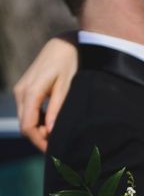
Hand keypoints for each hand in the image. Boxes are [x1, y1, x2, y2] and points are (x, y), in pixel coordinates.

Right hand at [14, 34, 78, 151]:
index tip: (54, 151)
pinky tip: (53, 124)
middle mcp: (21, 91)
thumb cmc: (70, 63)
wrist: (64, 44)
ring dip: (39, 130)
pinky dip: (38, 121)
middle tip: (60, 146)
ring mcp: (21, 89)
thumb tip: (52, 131)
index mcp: (30, 92)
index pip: (28, 126)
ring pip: (25, 119)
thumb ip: (58, 108)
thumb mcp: (67, 86)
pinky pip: (28, 111)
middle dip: (39, 138)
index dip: (39, 142)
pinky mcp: (25, 88)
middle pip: (25, 125)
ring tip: (59, 135)